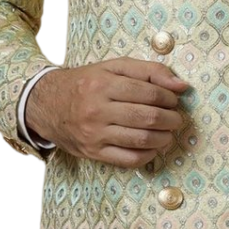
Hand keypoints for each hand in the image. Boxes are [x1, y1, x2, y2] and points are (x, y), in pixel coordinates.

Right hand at [27, 61, 190, 164]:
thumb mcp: (113, 68)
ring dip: (164, 138)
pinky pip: (129, 159)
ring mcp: (95, 134)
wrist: (47, 104)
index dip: (169, 98)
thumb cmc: (86, 83)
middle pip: (148, 118)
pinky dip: (148, 155)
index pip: (149, 93)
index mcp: (103, 84)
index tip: (174, 100)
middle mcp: (97, 110)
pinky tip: (153, 147)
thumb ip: (149, 71)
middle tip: (176, 118)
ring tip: (168, 133)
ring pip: (141, 140)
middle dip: (171, 119)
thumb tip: (182, 86)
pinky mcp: (93, 152)